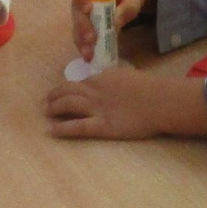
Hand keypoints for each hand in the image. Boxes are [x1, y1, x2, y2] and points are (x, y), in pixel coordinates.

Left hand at [43, 66, 204, 139]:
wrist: (159, 101)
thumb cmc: (151, 88)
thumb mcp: (130, 76)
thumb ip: (118, 79)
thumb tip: (115, 80)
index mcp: (102, 78)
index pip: (79, 82)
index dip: (67, 88)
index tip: (61, 92)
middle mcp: (95, 91)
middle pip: (67, 91)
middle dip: (54, 96)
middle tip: (47, 102)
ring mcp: (97, 108)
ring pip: (68, 105)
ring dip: (54, 108)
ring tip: (47, 112)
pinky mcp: (102, 126)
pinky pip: (77, 127)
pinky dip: (62, 128)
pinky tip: (51, 131)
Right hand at [68, 0, 152, 57]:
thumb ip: (127, 7)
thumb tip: (115, 24)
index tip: (88, 8)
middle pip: (76, 8)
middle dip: (82, 26)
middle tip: (91, 39)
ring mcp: (82, 9)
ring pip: (76, 24)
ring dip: (81, 40)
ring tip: (89, 55)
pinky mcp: (85, 22)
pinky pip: (81, 33)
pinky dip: (84, 45)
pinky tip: (90, 56)